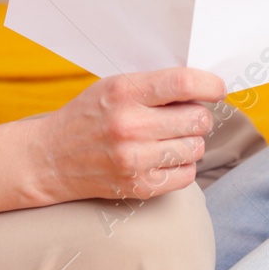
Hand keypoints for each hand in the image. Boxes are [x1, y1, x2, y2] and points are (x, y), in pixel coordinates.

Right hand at [26, 68, 224, 204]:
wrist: (51, 158)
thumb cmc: (88, 115)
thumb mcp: (114, 86)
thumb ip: (154, 85)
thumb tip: (203, 87)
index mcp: (124, 92)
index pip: (183, 83)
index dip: (210, 84)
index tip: (217, 88)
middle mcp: (130, 126)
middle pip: (197, 119)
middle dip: (199, 115)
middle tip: (186, 115)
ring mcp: (134, 159)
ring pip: (196, 148)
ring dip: (190, 141)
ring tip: (170, 137)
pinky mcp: (138, 186)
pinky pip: (187, 175)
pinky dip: (183, 165)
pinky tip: (164, 156)